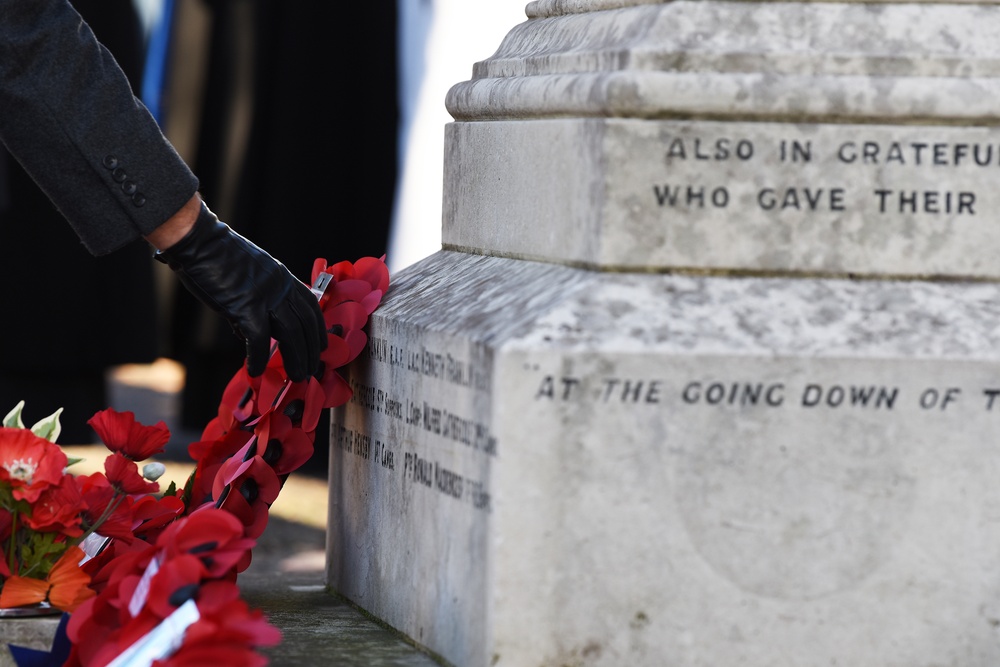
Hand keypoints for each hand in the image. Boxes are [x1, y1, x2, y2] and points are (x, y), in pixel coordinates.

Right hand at [153, 203, 326, 381]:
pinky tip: (256, 370)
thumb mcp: (249, 273)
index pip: (310, 306)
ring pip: (290, 334)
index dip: (318, 328)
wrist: (198, 240)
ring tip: (297, 376)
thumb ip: (255, 298)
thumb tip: (245, 330)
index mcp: (282, 277)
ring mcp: (265, 296)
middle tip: (311, 370)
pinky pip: (258, 339)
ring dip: (296, 358)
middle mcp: (280, 286)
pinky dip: (258, 357)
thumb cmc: (216, 255)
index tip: (321, 345)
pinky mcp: (245, 306)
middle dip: (311, 350)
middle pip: (305, 324)